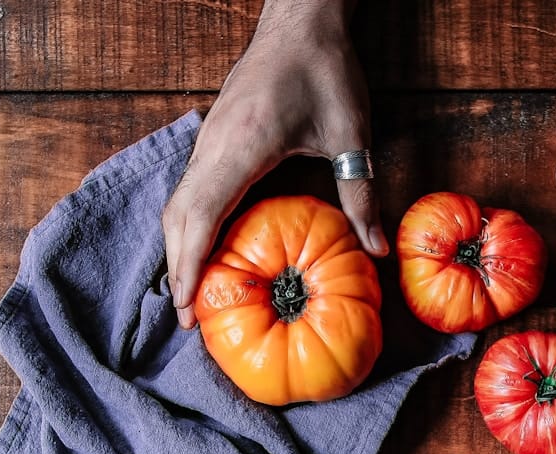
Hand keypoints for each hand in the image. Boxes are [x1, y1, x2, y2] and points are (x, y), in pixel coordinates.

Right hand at [162, 0, 386, 329]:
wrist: (301, 17)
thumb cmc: (326, 70)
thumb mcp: (351, 134)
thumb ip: (360, 194)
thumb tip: (377, 250)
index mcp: (241, 147)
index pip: (201, 216)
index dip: (191, 266)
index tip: (190, 308)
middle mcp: (213, 146)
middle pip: (179, 219)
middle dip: (179, 271)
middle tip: (190, 321)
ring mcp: (207, 142)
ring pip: (178, 205)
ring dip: (179, 252)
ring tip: (192, 296)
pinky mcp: (212, 140)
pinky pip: (189, 192)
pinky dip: (189, 229)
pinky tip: (205, 254)